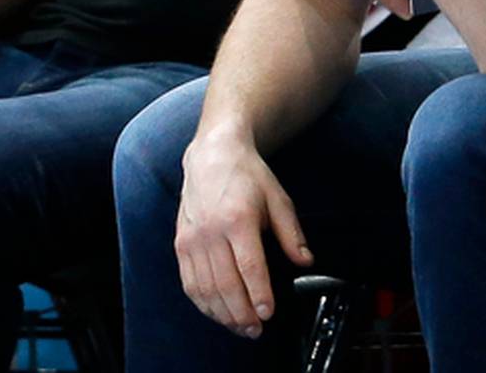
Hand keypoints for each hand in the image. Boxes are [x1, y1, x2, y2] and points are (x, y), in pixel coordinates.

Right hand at [174, 124, 311, 337]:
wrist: (212, 155)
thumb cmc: (245, 176)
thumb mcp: (278, 199)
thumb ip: (292, 234)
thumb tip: (305, 261)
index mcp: (237, 219)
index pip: (249, 266)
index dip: (259, 294)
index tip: (267, 313)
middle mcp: (210, 230)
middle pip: (225, 283)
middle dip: (242, 313)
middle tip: (256, 329)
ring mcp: (192, 238)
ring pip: (205, 288)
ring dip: (222, 313)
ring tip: (239, 326)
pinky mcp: (181, 243)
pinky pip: (188, 281)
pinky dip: (202, 302)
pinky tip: (216, 311)